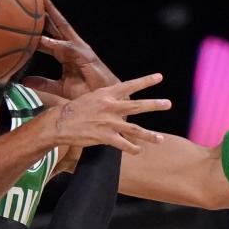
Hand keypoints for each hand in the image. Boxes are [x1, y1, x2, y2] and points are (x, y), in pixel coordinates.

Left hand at [23, 0, 119, 98]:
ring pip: (62, 28)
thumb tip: (24, 81)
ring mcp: (79, 48)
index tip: (25, 12)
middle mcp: (72, 45)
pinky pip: (66, 47)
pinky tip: (41, 40)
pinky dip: (54, 43)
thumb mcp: (60, 87)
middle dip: (46, 8)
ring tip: (39, 2)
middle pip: (56, 23)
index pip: (50, 32)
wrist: (102, 98)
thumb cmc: (86, 90)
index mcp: (65, 51)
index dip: (38, 23)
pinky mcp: (84, 56)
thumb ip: (43, 83)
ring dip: (51, 14)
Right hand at [46, 73, 169, 153]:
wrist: (60, 123)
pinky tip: (138, 151)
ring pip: (134, 129)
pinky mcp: (104, 137)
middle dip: (154, 104)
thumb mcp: (90, 97)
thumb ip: (106, 99)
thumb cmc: (74, 110)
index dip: (145, 81)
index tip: (159, 77)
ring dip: (149, 135)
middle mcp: (110, 106)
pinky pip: (123, 144)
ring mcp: (109, 122)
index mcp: (106, 94)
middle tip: (168, 103)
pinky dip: (132, 148)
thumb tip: (116, 99)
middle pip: (137, 105)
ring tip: (160, 139)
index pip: (129, 85)